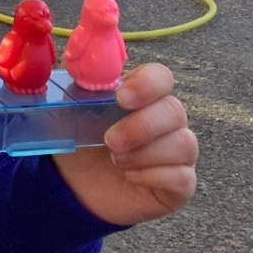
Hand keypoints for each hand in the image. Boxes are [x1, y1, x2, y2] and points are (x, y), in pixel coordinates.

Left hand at [51, 63, 196, 227]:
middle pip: (174, 111)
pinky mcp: (180, 183)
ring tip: (117, 161)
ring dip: (145, 153)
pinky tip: (130, 177)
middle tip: (111, 141)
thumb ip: (76, 88)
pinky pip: (183, 177)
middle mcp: (167, 120)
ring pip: (184, 144)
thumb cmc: (80, 142)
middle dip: (141, 126)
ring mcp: (177, 152)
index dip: (146, 85)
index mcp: (142, 95)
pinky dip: (153, 176)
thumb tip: (76, 66)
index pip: (161, 77)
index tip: (122, 98)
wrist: (76, 186)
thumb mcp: (69, 113)